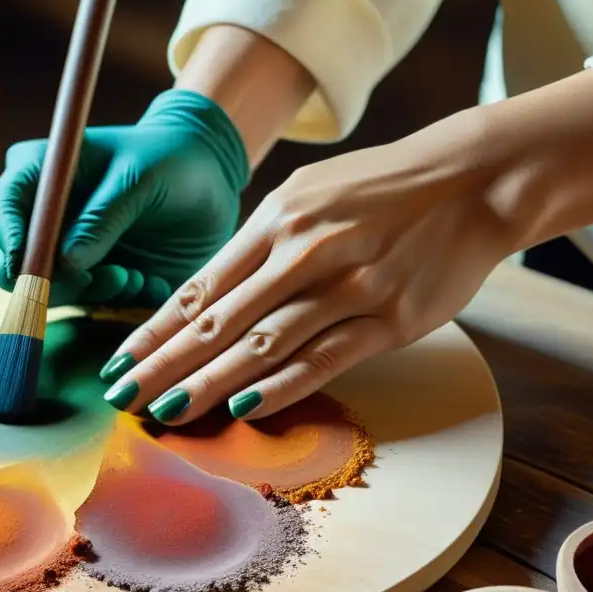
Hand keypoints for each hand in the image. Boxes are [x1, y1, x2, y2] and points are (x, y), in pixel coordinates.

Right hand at [0, 89, 248, 306]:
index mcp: (40, 174)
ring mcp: (65, 248)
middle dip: (54, 282)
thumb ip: (103, 218)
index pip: (1, 212)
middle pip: (13, 265)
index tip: (36, 267)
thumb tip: (66, 263)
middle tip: (104, 277)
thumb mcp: (140, 179)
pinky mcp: (92, 275)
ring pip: (50, 291)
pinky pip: (88, 303)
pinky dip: (116, 299)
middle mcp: (43, 215)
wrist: (209, 178)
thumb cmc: (170, 159)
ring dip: (94, 292)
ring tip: (134, 275)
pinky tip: (147, 280)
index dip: (10, 243)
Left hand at [98, 69, 592, 423]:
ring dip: (209, 383)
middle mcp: (303, 251)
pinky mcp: (388, 320)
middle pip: (218, 320)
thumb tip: (214, 292)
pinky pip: (323, 360)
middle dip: (163, 363)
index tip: (120, 359)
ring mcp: (346, 287)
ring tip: (166, 411)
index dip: (156, 328)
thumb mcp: (311, 195)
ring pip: (263, 345)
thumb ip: (263, 243)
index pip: (201, 285)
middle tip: (121, 396)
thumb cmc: (382, 188)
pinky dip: (280, 387)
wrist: (472, 181)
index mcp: (278, 218)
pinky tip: (243, 410)